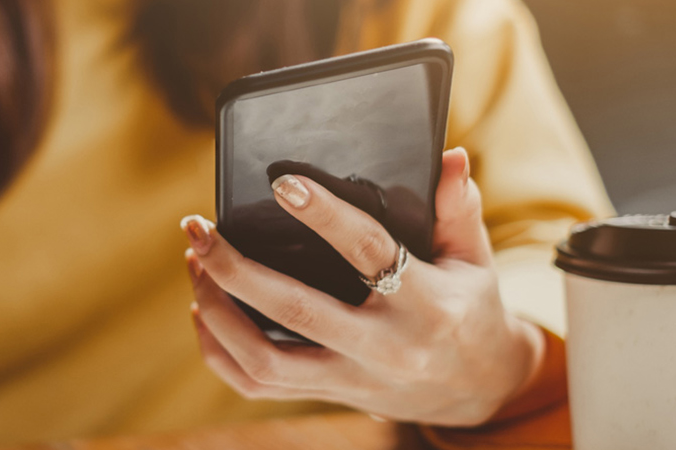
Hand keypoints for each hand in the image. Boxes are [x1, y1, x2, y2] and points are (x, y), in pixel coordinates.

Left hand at [180, 148, 544, 425]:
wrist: (478, 390)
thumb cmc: (470, 309)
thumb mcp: (475, 259)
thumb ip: (458, 208)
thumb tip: (448, 156)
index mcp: (426, 304)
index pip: (368, 252)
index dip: (325, 216)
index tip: (282, 183)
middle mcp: (384, 347)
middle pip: (295, 310)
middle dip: (235, 268)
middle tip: (199, 228)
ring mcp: (351, 378)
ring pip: (264, 360)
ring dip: (217, 311)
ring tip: (196, 263)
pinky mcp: (328, 395)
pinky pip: (258, 385)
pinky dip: (219, 351)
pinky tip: (203, 309)